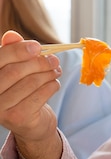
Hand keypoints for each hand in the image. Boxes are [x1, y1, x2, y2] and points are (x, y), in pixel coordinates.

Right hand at [0, 31, 62, 158]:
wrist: (30, 124)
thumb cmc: (20, 91)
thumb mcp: (15, 69)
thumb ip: (11, 52)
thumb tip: (12, 35)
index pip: (0, 59)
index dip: (19, 50)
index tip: (37, 47)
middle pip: (15, 71)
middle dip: (39, 63)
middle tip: (54, 59)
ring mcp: (1, 109)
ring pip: (30, 83)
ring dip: (48, 73)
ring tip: (57, 70)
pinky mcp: (17, 118)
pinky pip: (40, 96)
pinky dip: (51, 86)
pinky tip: (54, 84)